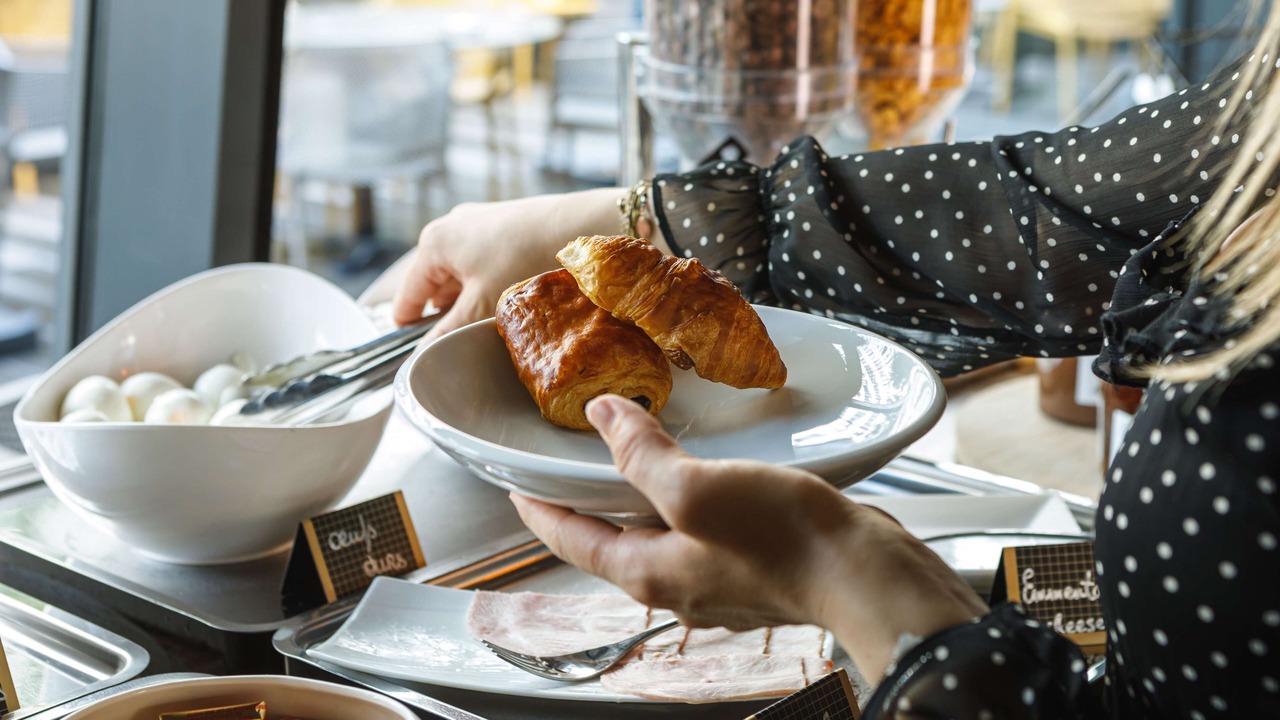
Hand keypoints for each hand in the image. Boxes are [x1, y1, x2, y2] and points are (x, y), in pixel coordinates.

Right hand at [394, 188, 661, 340]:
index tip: (419, 352)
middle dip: (447, 315)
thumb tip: (426, 355)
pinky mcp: (503, 225)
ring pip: (461, 274)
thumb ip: (449, 331)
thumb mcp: (482, 304)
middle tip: (464, 341)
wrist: (579, 225)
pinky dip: (489, 284)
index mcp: (433, 243)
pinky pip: (483, 262)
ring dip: (471, 300)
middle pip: (434, 285)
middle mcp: (450, 227)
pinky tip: (509, 300)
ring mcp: (477, 223)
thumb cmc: (525, 259)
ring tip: (490, 323)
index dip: (410, 327)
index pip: (407, 296)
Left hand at [512, 395, 985, 681]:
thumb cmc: (782, 539)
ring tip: (633, 455)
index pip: (571, 542)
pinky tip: (703, 472)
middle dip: (588, 502)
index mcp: (648, 572)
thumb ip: (641, 455)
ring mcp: (718, 578)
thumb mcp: (696, 488)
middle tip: (571, 462)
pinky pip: (703, 529)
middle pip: (612, 540)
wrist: (866, 575)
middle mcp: (677, 583)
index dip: (537, 511)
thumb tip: (603, 416)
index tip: (515, 487)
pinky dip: (687, 499)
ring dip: (640, 497)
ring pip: (660, 533)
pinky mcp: (755, 565)